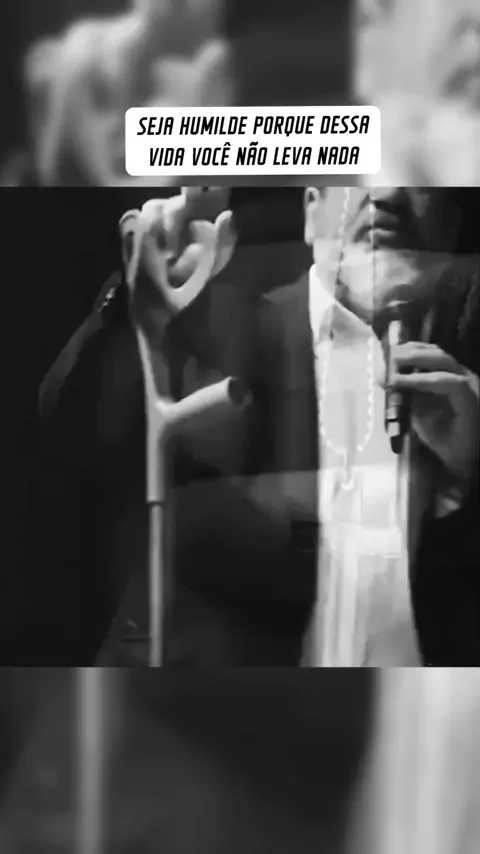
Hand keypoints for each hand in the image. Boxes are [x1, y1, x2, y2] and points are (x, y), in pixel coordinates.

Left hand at [389, 342, 478, 482]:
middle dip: (408, 351)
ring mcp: (468, 385)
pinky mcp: (470, 398)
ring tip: (392, 366)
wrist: (458, 459)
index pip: (430, 353)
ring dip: (414, 360)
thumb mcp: (415, 410)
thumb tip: (383, 376)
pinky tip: (403, 382)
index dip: (408, 350)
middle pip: (435, 352)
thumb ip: (404, 393)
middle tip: (387, 355)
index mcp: (449, 376)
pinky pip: (449, 382)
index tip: (385, 351)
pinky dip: (423, 380)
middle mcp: (461, 376)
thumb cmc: (440, 435)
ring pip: (443, 361)